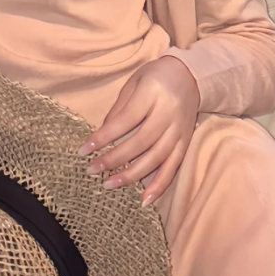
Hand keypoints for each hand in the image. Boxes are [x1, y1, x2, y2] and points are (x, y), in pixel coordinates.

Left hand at [80, 54, 199, 205]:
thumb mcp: (133, 82)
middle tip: (92, 170)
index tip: (84, 151)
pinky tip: (144, 200)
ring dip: (132, 175)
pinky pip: (173, 167)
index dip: (104, 137)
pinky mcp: (185, 142)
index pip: (125, 120)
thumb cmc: (155, 77)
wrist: (190, 75)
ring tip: (109, 184)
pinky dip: (159, 185)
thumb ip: (119, 108)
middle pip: (140, 142)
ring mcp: (179, 130)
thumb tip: (102, 135)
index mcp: (152, 93)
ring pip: (155, 158)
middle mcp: (168, 113)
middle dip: (114, 159)